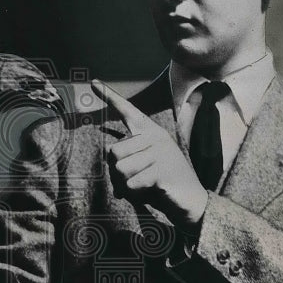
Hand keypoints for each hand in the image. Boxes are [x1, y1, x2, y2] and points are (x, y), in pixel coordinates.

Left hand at [91, 79, 207, 228]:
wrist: (190, 200)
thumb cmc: (161, 182)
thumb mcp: (142, 166)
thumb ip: (125, 159)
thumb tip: (110, 155)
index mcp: (150, 132)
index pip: (126, 111)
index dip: (109, 96)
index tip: (92, 83)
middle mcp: (155, 136)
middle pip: (113, 152)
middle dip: (118, 172)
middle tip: (138, 177)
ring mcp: (161, 152)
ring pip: (120, 169)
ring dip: (126, 184)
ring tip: (145, 184)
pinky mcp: (163, 170)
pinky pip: (132, 183)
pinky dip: (136, 193)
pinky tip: (152, 190)